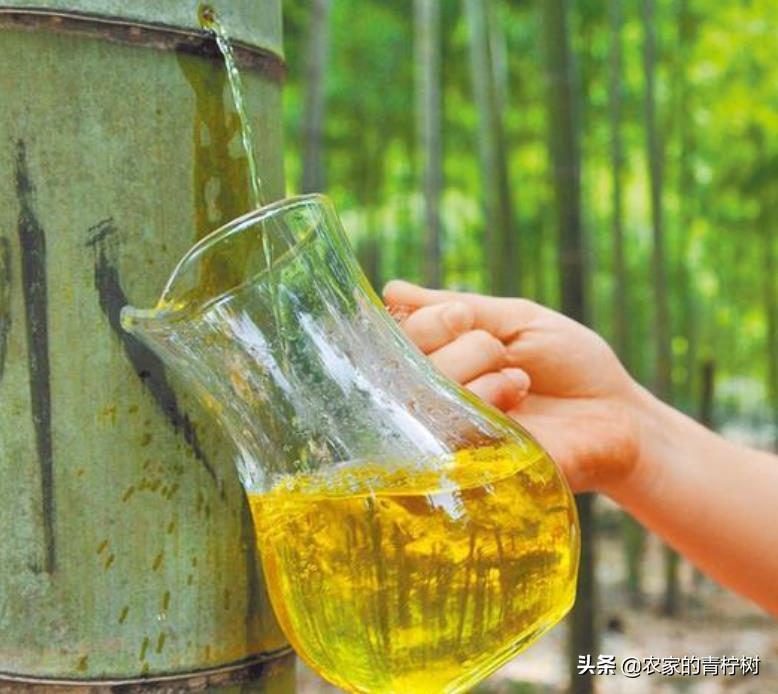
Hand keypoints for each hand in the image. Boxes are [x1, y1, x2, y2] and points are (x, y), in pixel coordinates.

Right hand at [384, 280, 643, 493]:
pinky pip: (451, 432)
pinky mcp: (469, 466)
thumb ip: (459, 308)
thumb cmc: (570, 363)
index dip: (425, 323)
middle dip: (465, 347)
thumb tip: (391, 290)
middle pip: (408, 367)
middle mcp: (437, 397)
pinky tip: (520, 405)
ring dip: (481, 376)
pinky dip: (489, 403)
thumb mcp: (517, 320)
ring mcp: (450, 434)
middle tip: (503, 352)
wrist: (617, 414)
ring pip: (428, 397)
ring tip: (521, 383)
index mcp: (443, 358)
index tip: (462, 316)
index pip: (398, 339)